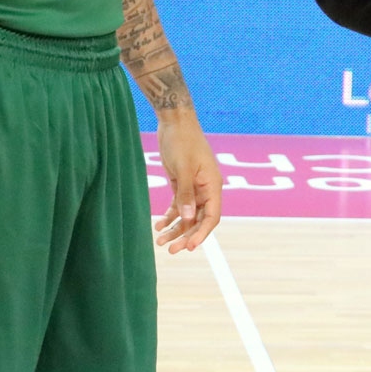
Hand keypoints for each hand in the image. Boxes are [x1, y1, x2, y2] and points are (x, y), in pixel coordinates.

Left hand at [153, 115, 221, 253]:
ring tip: (160, 241)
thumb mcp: (183, 168)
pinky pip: (178, 206)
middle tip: (170, 250)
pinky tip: (158, 225)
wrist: (174, 121)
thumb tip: (188, 218)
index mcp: (213, 185)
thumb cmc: (182, 141)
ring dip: (175, 229)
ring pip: (187, 215)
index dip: (202, 233)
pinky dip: (169, 216)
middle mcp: (206, 189)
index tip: (189, 247)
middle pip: (199, 219)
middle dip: (185, 235)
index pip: (212, 216)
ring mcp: (194, 187)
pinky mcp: (182, 184)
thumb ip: (186, 194)